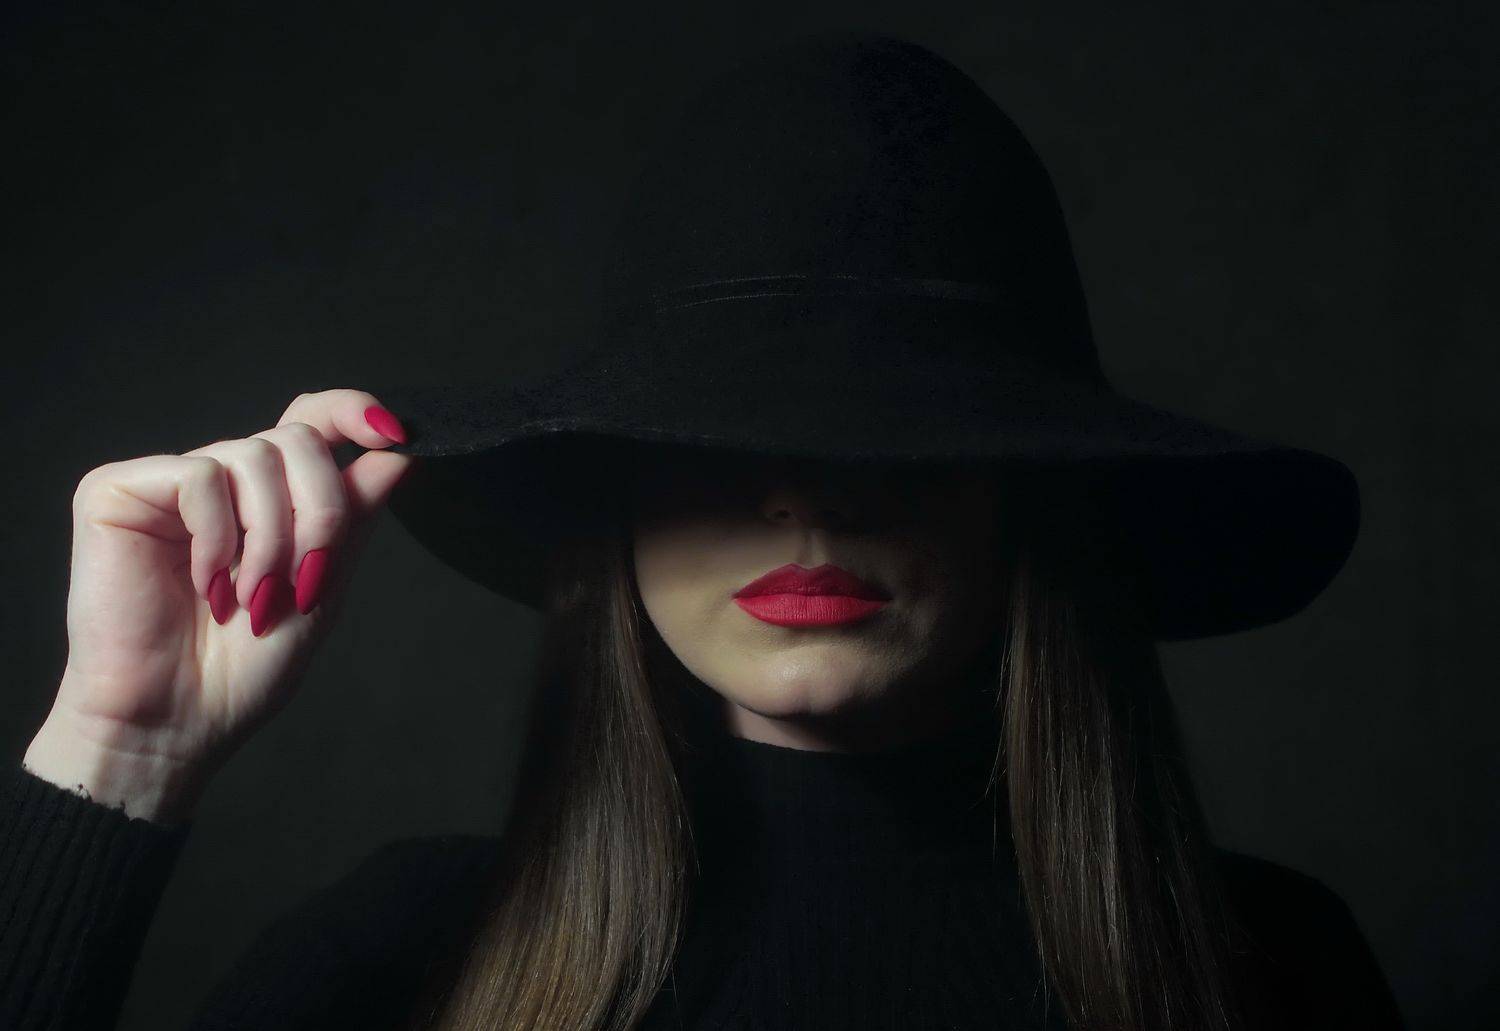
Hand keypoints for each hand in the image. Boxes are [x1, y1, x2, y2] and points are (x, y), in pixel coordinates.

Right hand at [24, 388, 413, 820]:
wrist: (178, 720)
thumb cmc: (244, 667)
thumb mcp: (324, 584)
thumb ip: (355, 515)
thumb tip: (401, 450)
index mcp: (269, 497)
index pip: (312, 422)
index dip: (352, 412)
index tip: (394, 434)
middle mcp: (221, 479)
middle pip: (297, 440)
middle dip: (321, 512)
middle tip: (306, 580)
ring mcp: (168, 482)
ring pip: (255, 456)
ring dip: (272, 536)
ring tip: (253, 598)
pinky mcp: (117, 490)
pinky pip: (199, 476)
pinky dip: (217, 536)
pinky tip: (206, 584)